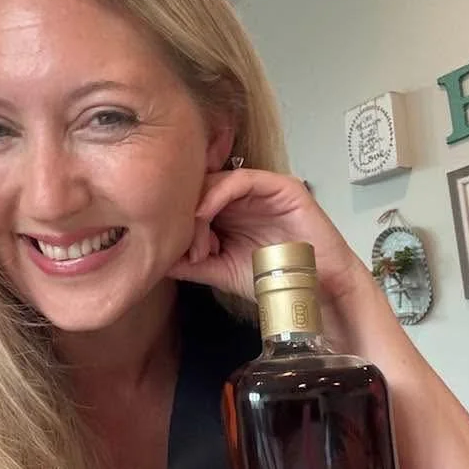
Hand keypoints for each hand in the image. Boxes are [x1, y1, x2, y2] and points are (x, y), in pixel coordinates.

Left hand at [169, 169, 378, 347]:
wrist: (312, 290)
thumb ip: (190, 262)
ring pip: (217, 181)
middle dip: (186, 216)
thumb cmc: (272, 278)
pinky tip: (204, 214)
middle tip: (186, 249)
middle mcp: (242, 196)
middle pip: (201, 187)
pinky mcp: (280, 186)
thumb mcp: (220, 270)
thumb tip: (156, 260)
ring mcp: (261, 189)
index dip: (178, 220)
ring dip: (199, 208)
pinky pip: (242, 178)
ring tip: (200, 242)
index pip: (192, 200)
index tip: (173, 250)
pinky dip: (218, 193)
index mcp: (228, 211)